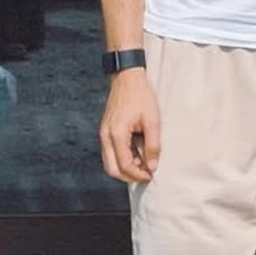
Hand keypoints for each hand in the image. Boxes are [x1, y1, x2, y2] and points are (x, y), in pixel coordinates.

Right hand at [98, 68, 160, 182]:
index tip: (151, 174)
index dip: (138, 174)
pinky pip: (110, 152)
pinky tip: (136, 152)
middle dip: (129, 176)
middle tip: (145, 174)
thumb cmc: (140, 96)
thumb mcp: (152, 121)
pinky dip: (121, 158)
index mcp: (116, 134)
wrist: (127, 78)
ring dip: (125, 167)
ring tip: (143, 161)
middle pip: (112, 169)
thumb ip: (152, 145)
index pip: (124, 165)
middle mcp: (105, 136)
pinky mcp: (105, 131)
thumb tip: (152, 166)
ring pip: (109, 163)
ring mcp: (103, 134)